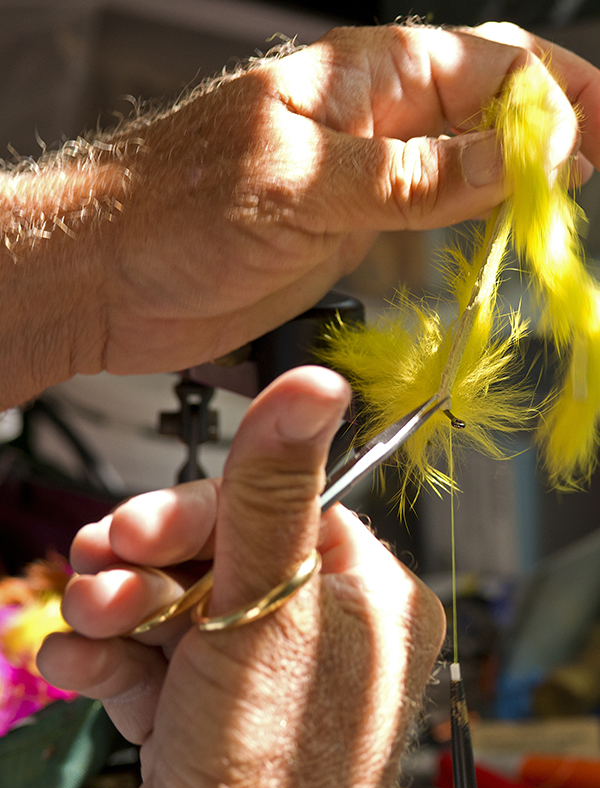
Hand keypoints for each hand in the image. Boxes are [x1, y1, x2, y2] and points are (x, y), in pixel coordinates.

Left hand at [4, 22, 599, 408]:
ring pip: (465, 166)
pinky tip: (501, 239)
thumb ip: (413, 177)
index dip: (558, 94)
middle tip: (599, 172)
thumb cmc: (173, 208)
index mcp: (362, 80)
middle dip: (554, 130)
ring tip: (566, 209)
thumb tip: (519, 160)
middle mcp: (371, 124)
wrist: (109, 276)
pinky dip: (473, 227)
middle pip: (488, 110)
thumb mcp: (304, 184)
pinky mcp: (348, 233)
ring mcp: (363, 181)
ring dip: (520, 183)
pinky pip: (429, 220)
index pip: (489, 66)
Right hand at [38, 366, 444, 787]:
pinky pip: (156, 660)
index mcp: (367, 599)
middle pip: (219, 556)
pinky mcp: (209, 713)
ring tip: (87, 622)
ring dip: (119, 609)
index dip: (201, 512)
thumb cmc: (270, 768)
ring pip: (177, 605)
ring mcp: (261, 676)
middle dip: (146, 564)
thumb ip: (274, 491)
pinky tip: (77, 668)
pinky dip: (111, 660)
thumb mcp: (267, 606)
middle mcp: (320, 634)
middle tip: (102, 571)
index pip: (280, 511)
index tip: (138, 526)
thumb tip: (315, 385)